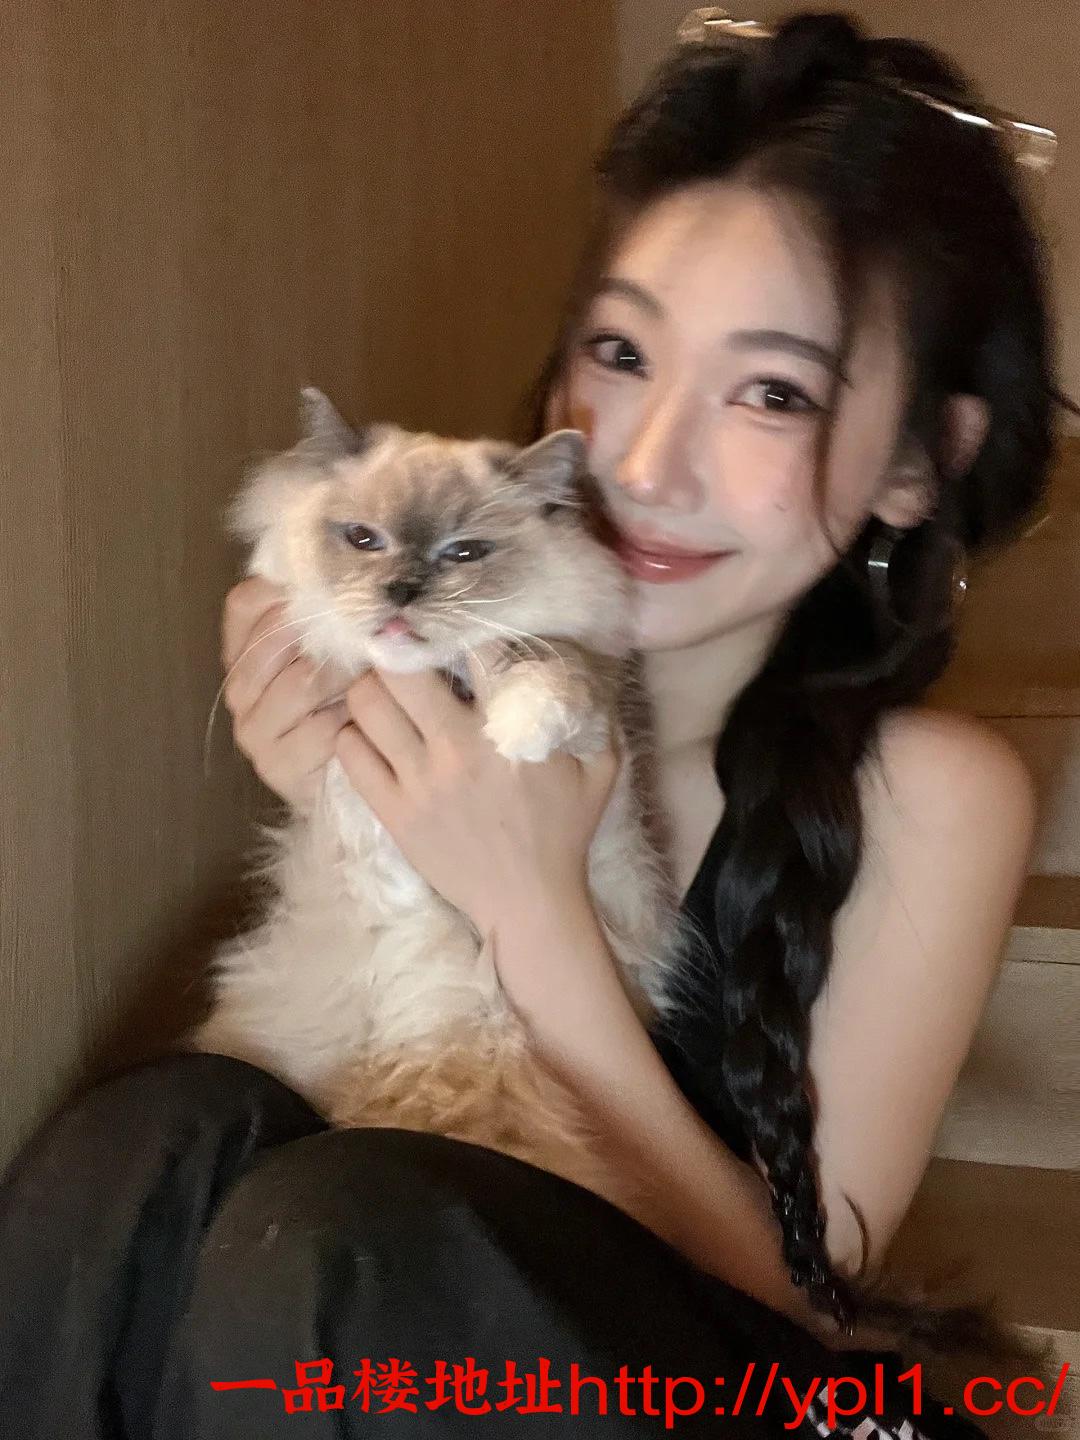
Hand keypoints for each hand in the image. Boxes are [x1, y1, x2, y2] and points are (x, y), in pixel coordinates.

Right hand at [221, 577, 351, 810]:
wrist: (338, 780)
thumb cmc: (341, 704)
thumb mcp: (334, 653)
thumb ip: (329, 620)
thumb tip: (357, 580)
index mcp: (244, 651)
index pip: (245, 604)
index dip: (284, 590)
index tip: (329, 585)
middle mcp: (240, 687)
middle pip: (271, 641)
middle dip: (323, 633)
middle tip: (364, 629)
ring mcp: (253, 728)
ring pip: (299, 683)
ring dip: (343, 675)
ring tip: (371, 672)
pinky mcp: (276, 764)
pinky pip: (318, 729)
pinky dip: (348, 718)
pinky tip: (366, 715)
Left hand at [333, 655, 617, 937]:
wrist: (529, 902)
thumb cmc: (565, 831)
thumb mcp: (599, 766)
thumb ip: (589, 711)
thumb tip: (575, 663)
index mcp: (508, 729)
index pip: (474, 650)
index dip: (462, 632)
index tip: (456, 634)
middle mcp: (457, 749)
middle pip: (400, 667)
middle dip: (400, 652)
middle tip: (404, 657)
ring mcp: (419, 781)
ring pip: (365, 703)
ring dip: (371, 689)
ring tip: (384, 694)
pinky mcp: (393, 812)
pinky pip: (348, 751)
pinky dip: (354, 735)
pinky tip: (372, 738)